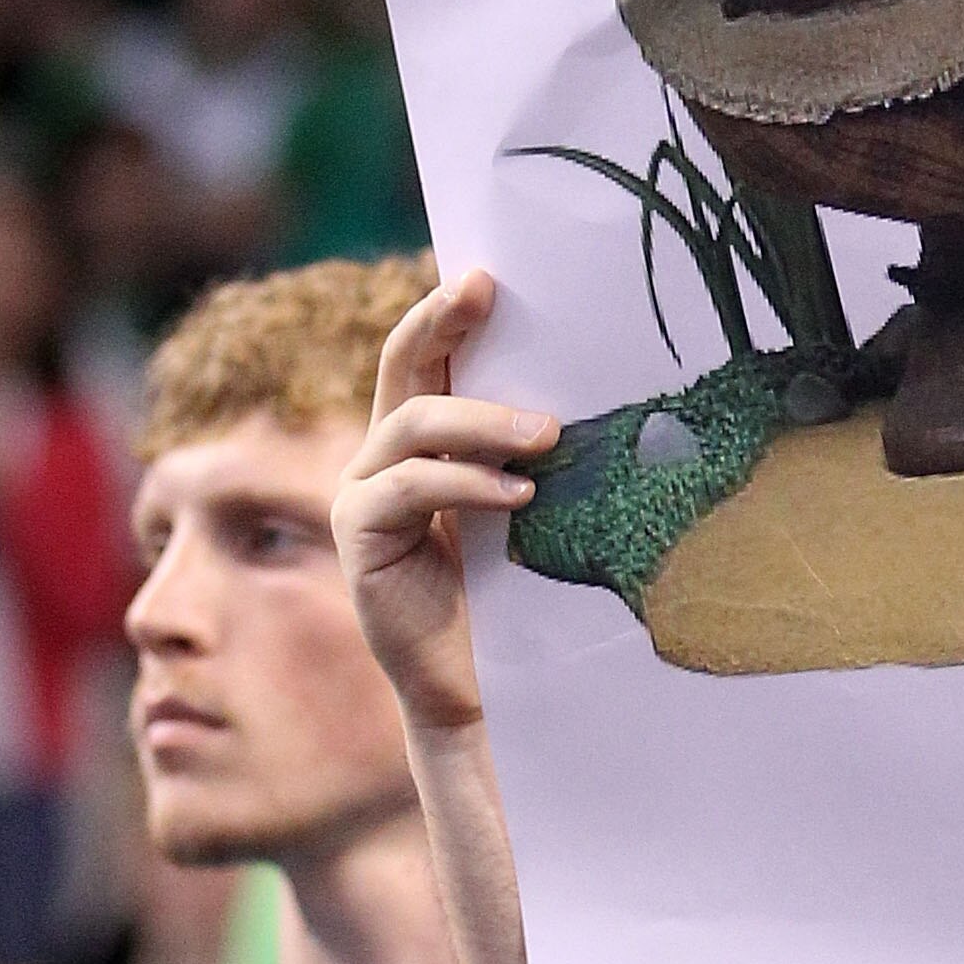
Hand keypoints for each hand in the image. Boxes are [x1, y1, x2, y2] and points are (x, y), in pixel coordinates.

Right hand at [332, 272, 556, 735]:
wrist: (490, 689)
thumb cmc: (523, 595)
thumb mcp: (537, 505)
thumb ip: (537, 453)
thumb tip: (602, 390)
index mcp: (426, 443)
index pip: (427, 358)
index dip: (446, 312)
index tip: (487, 275)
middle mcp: (385, 458)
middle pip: (402, 368)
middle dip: (440, 321)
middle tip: (485, 291)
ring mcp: (364, 497)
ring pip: (412, 424)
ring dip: (483, 421)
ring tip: (547, 436)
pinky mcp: (360, 539)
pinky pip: (407, 487)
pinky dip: (465, 482)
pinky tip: (517, 494)